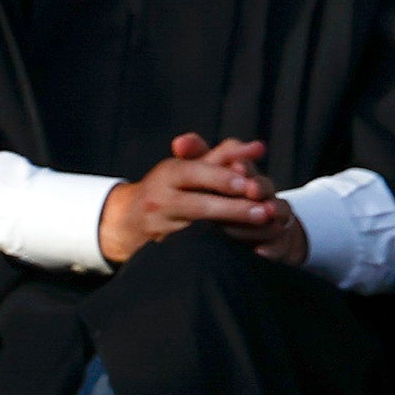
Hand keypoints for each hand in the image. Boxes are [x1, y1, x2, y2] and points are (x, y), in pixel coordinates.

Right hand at [100, 133, 291, 265]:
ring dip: (231, 226)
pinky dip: (217, 244)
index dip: (223, 177)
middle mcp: (161, 198)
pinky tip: (242, 244)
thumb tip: (259, 147)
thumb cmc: (171, 186)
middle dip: (234, 207)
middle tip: (266, 209)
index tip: (250, 182)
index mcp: (169, 172)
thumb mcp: (188, 167)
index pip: (198, 171)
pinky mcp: (163, 248)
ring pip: (199, 227)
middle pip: (200, 204)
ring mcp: (160, 225)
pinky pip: (192, 246)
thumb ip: (223, 156)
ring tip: (262, 223)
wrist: (128, 220)